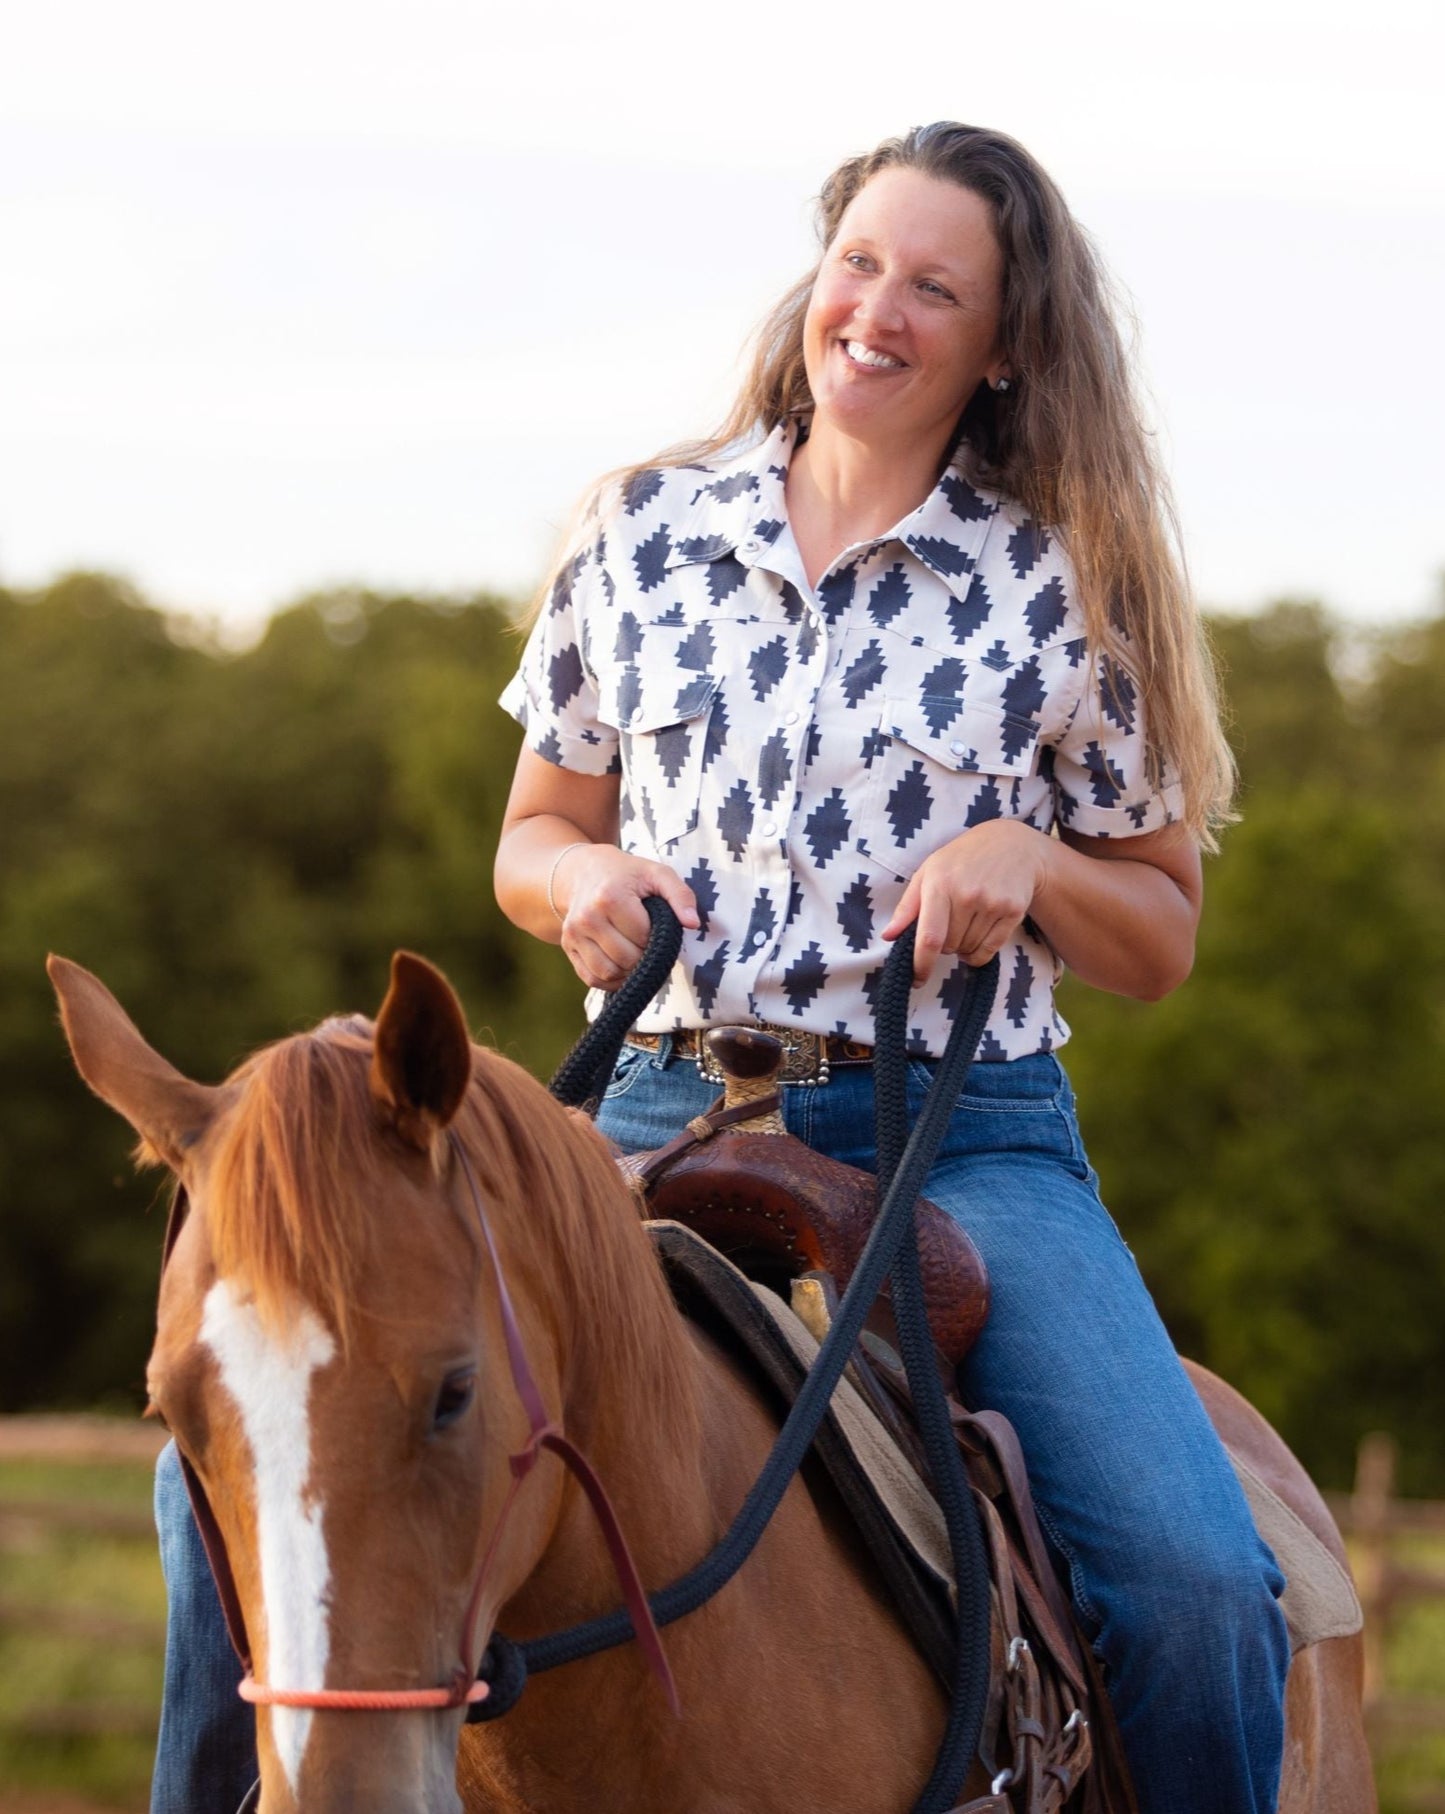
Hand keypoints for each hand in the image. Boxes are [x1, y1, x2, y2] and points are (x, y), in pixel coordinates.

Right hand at [553, 845, 699, 991]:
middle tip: (649, 943)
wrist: (583, 872)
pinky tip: (622, 966)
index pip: (643, 937)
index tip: (656, 927)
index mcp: (610, 898)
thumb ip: (680, 895)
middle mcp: (587, 918)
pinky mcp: (568, 947)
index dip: (656, 937)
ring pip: (608, 973)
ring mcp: (574, 934)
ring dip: (629, 972)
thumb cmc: (626, 874)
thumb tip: (693, 924)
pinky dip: (611, 981)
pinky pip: (593, 979)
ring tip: (637, 955)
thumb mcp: (657, 874)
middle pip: (626, 959)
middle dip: (645, 956)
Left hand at [881, 821, 1053, 982]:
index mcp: (940, 884)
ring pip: (969, 950)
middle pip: (949, 947)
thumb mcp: (927, 874)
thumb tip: (888, 936)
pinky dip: (979, 954)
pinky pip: (990, 951)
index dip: (921, 964)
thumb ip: (907, 908)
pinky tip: (976, 937)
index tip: (916, 979)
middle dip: (943, 945)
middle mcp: (968, 894)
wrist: (1009, 844)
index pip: (929, 937)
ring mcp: (993, 903)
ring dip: (962, 947)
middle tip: (948, 923)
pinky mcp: (1013, 911)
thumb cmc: (960, 861)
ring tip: (964, 923)